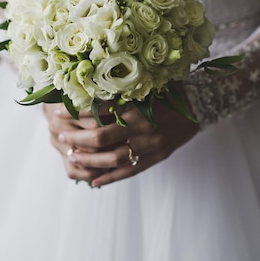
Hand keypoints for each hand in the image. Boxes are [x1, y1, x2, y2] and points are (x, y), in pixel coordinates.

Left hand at [45, 94, 199, 187]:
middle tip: (60, 135)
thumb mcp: (147, 80)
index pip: (99, 111)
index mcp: (137, 103)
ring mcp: (150, 143)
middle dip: (77, 138)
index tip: (58, 111)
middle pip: (101, 137)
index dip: (76, 113)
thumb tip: (90, 80)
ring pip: (113, 158)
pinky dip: (112, 177)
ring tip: (72, 158)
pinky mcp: (158, 156)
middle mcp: (142, 125)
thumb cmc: (170, 87)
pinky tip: (95, 181)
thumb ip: (123, 83)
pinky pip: (131, 171)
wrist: (201, 103)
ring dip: (90, 160)